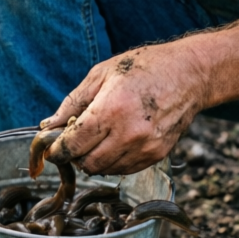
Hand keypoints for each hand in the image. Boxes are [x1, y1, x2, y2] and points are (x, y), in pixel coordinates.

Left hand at [39, 41, 210, 175]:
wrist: (191, 74)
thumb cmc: (143, 67)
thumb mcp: (101, 74)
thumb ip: (72, 102)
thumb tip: (48, 126)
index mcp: (111, 110)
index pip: (73, 145)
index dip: (57, 151)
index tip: (51, 148)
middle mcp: (129, 133)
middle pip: (87, 164)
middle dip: (74, 156)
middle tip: (74, 141)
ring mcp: (146, 147)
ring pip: (105, 170)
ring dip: (93, 159)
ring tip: (96, 138)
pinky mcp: (157, 155)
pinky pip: (124, 169)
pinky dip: (113, 161)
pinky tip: (114, 142)